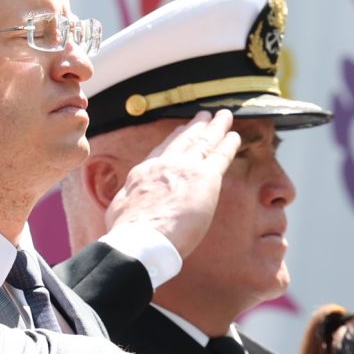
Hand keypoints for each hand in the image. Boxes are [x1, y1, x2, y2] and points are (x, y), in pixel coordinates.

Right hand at [104, 111, 238, 263]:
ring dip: (215, 127)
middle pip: (184, 141)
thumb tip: (124, 207)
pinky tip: (235, 136)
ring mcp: (186, 169)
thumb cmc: (128, 232)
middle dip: (195, 127)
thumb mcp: (118, 209)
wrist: (141, 237)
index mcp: (144, 173)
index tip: (179, 131)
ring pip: (204, 142)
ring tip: (223, 117)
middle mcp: (165, 165)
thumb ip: (127, 201)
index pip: (161, 152)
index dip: (172, 139)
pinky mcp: (205, 178)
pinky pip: (220, 156)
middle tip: (204, 116)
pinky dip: (228, 145)